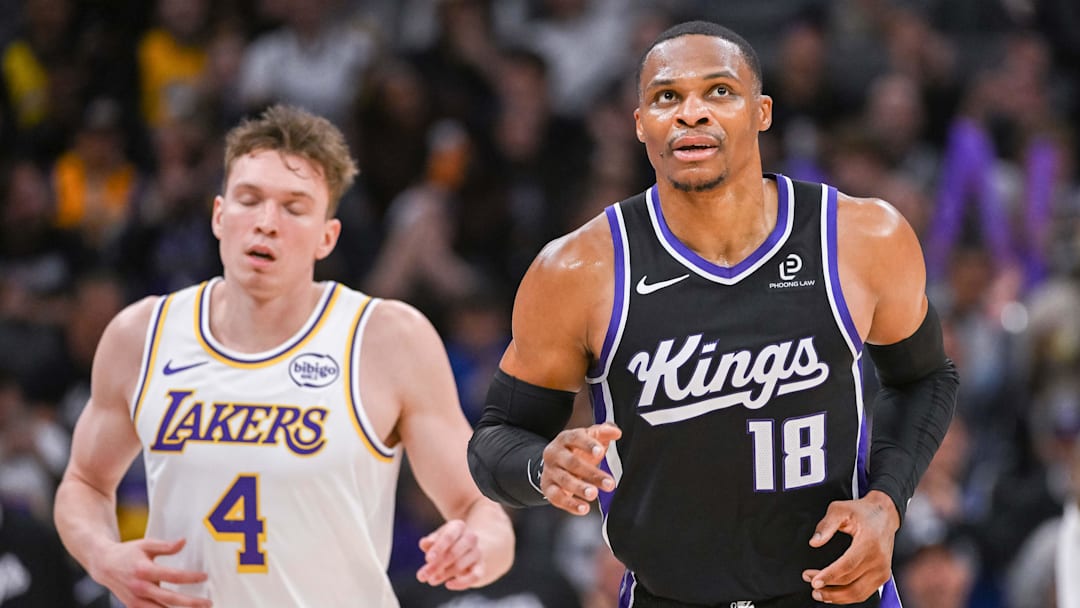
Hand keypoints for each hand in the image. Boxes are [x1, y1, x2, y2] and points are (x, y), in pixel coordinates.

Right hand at [93, 537, 210, 607]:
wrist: (104, 565)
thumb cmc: (128, 553)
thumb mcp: (146, 544)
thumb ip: (166, 546)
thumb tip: (183, 542)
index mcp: (144, 570)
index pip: (173, 576)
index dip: (190, 578)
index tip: (205, 577)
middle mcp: (140, 588)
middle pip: (169, 599)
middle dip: (190, 603)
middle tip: (208, 603)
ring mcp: (136, 600)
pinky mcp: (133, 607)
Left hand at [416, 519, 485, 589]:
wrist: (469, 549)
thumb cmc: (448, 543)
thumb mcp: (438, 539)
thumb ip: (430, 541)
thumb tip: (424, 543)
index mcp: (458, 526)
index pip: (449, 536)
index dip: (438, 548)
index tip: (428, 559)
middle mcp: (471, 538)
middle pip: (454, 552)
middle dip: (437, 565)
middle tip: (423, 575)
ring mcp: (477, 553)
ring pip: (460, 565)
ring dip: (444, 574)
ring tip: (431, 580)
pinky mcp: (481, 568)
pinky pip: (474, 577)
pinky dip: (461, 583)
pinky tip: (448, 584)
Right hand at [541, 423, 621, 515]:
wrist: (555, 463)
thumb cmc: (577, 450)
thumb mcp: (590, 438)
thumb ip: (603, 432)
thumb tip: (616, 432)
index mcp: (565, 438)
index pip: (576, 438)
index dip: (588, 445)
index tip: (600, 452)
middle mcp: (555, 454)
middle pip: (572, 463)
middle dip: (591, 473)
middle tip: (609, 483)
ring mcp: (550, 471)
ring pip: (564, 480)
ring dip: (580, 489)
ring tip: (594, 494)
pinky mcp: (547, 487)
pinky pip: (556, 497)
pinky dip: (570, 504)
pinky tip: (583, 508)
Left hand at [801, 491, 899, 603]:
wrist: (885, 514)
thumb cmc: (864, 512)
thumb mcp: (841, 509)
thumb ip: (826, 525)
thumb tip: (814, 542)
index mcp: (869, 543)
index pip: (847, 566)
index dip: (829, 576)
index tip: (814, 580)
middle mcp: (879, 560)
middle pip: (851, 582)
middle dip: (828, 587)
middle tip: (811, 584)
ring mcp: (883, 570)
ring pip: (858, 593)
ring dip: (837, 597)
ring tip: (819, 594)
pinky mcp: (883, 576)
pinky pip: (864, 592)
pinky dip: (848, 597)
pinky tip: (834, 595)